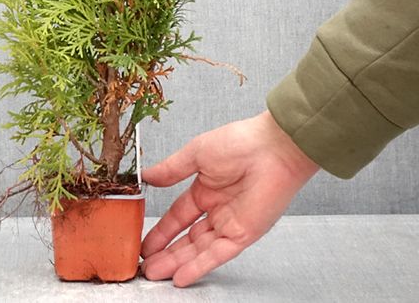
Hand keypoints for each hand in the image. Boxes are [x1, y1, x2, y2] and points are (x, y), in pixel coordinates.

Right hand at [140, 110, 319, 286]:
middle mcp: (217, 209)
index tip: (145, 241)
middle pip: (186, 238)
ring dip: (177, 262)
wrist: (273, 149)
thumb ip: (171, 170)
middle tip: (145, 266)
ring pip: (198, 250)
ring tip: (155, 274)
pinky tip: (181, 276)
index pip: (178, 216)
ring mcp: (230, 224)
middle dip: (165, 253)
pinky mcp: (243, 234)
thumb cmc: (240, 143)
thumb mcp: (196, 153)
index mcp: (206, 189)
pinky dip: (200, 266)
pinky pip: (217, 254)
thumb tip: (147, 176)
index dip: (161, 230)